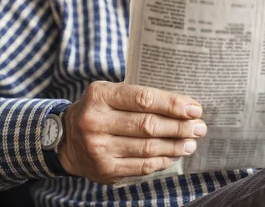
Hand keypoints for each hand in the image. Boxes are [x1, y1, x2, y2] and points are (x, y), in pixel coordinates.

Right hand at [57, 81, 206, 183]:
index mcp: (100, 96)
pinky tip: (175, 155)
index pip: (143, 99)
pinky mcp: (104, 169)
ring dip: (175, 145)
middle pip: (148, 125)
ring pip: (148, 147)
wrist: (64, 139)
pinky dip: (162, 160)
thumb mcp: (109, 93)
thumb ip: (139, 97)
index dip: (172, 104)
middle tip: (199, 127)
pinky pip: (141, 166)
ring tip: (191, 142)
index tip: (194, 108)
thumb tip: (184, 106)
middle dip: (179, 126)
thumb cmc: (98, 111)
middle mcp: (95, 121)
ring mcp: (98, 148)